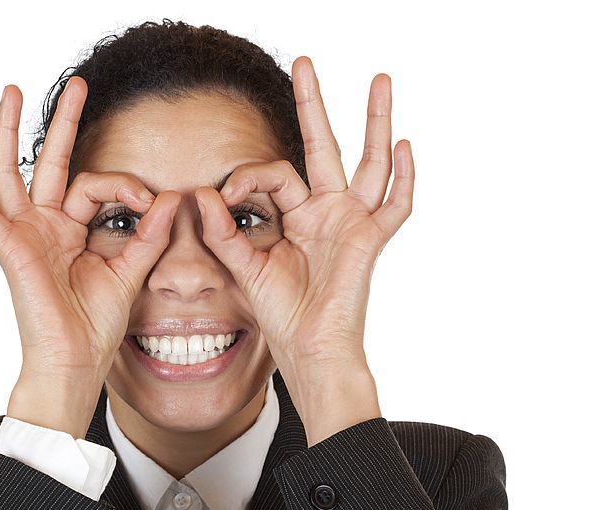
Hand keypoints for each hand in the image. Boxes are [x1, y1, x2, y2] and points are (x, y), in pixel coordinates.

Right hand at [0, 79, 179, 436]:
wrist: (74, 363)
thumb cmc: (94, 326)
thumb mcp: (129, 272)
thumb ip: (149, 235)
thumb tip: (171, 197)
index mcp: (71, 231)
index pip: (95, 186)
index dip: (126, 186)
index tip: (152, 199)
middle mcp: (44, 227)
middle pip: (48, 163)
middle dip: (63, 123)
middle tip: (78, 84)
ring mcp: (23, 235)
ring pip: (10, 172)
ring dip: (8, 131)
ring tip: (10, 90)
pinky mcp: (9, 249)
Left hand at [195, 57, 413, 441]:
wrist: (308, 350)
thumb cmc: (281, 314)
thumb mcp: (244, 268)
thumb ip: (223, 234)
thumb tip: (201, 195)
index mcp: (295, 216)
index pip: (273, 174)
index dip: (246, 177)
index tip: (224, 197)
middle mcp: (325, 212)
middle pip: (323, 146)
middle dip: (314, 104)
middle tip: (304, 62)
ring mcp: (351, 223)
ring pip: (368, 163)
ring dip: (374, 122)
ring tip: (379, 81)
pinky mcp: (370, 240)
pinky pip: (395, 206)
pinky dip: (404, 177)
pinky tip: (405, 145)